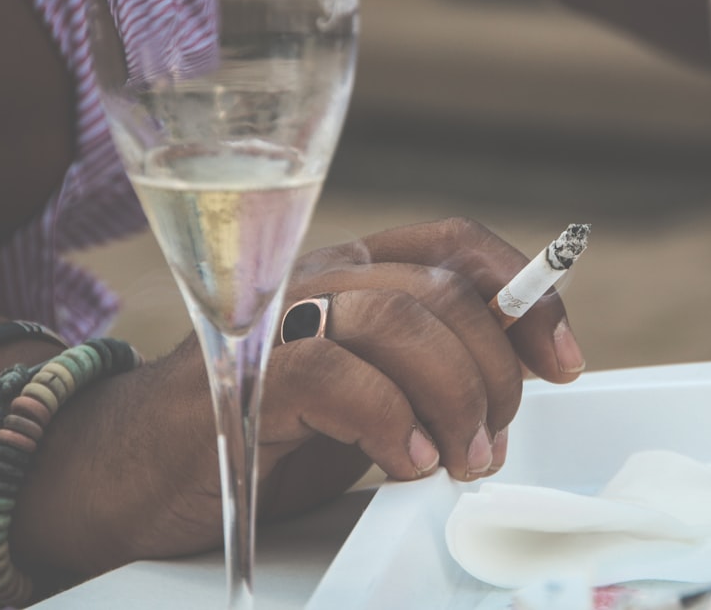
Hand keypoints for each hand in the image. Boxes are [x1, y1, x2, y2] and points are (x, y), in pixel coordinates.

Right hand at [262, 217, 584, 494]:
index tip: (563, 362)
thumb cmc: (272, 429)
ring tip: (458, 460)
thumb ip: (435, 366)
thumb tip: (526, 367)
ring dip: (453, 399)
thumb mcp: (375, 391)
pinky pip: (338, 375)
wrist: (147, 466)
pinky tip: (403, 462)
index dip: (526, 296)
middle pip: (444, 290)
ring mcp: (280, 316)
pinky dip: (391, 423)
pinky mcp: (245, 373)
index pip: (458, 244)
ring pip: (399, 321)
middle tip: (492, 442)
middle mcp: (323, 275)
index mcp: (360, 270)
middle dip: (495, 373)